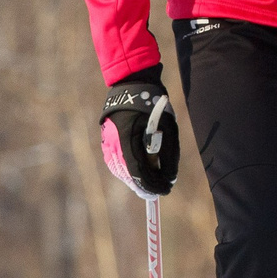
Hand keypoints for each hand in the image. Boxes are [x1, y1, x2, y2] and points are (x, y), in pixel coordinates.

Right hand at [99, 67, 180, 197]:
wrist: (132, 85)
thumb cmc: (154, 106)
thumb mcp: (168, 129)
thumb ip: (169, 156)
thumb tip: (170, 178)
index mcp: (129, 139)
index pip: (138, 171)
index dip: (151, 185)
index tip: (164, 191)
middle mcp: (114, 143)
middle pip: (127, 174)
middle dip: (143, 186)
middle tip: (157, 192)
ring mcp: (107, 142)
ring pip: (120, 170)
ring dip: (134, 179)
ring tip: (148, 185)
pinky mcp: (106, 140)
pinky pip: (115, 162)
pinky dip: (126, 170)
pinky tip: (136, 173)